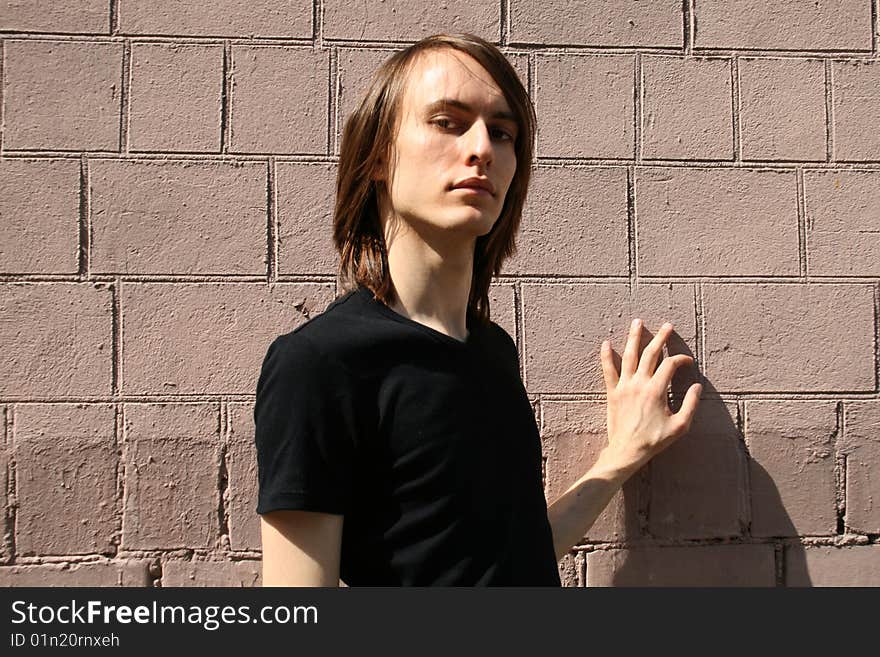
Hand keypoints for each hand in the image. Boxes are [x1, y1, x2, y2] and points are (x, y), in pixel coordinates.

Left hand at [599, 318, 701, 473]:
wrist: (627, 451)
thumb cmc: (654, 440)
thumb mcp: (680, 426)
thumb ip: (691, 404)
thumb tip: (697, 386)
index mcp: (656, 390)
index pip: (670, 365)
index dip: (681, 360)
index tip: (687, 362)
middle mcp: (639, 383)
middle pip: (650, 354)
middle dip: (660, 338)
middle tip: (667, 325)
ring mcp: (624, 386)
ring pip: (629, 356)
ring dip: (634, 338)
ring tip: (637, 323)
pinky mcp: (612, 392)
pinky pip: (608, 370)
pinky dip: (606, 356)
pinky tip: (606, 343)